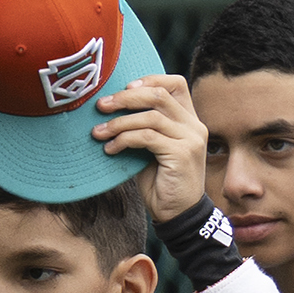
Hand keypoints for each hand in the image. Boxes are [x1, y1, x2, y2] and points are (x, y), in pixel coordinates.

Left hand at [92, 74, 208, 222]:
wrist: (178, 212)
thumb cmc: (161, 180)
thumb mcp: (151, 148)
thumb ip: (142, 128)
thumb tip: (109, 110)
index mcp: (189, 119)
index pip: (174, 84)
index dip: (148, 80)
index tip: (123, 88)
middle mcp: (194, 125)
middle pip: (159, 95)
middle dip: (125, 98)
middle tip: (101, 106)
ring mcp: (191, 139)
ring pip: (151, 116)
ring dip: (119, 122)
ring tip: (98, 133)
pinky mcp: (182, 154)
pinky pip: (147, 138)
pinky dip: (124, 140)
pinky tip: (110, 149)